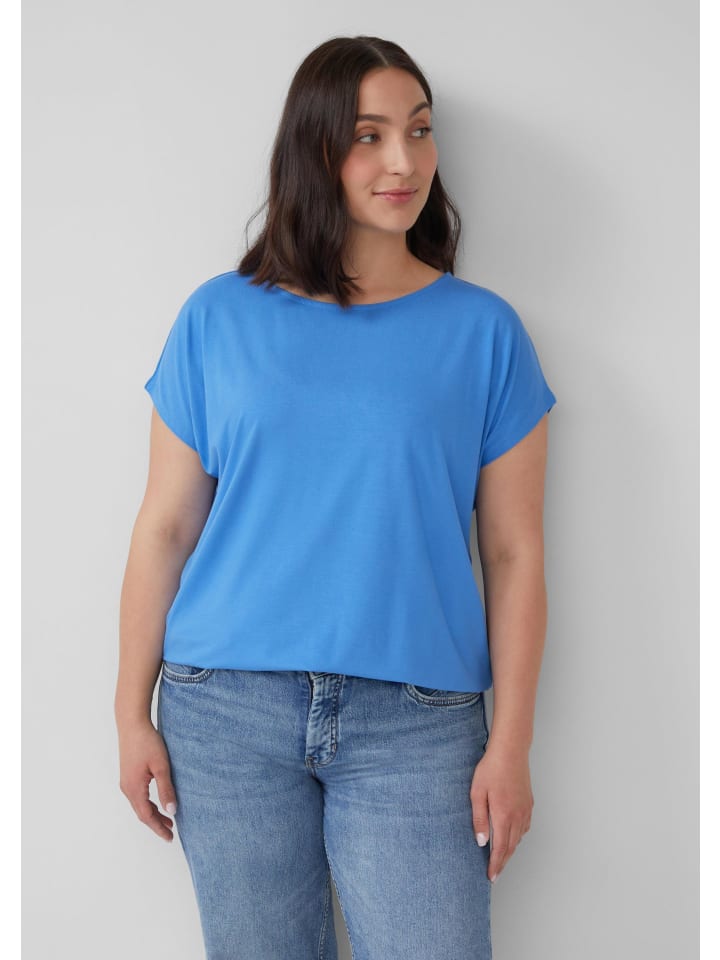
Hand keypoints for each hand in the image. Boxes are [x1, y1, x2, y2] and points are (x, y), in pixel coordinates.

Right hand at [118, 721, 177, 841]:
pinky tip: (157, 801)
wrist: (132, 724)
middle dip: (156, 823)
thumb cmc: (147, 742)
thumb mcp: (161, 766)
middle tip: (171, 831)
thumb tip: (172, 811)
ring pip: (139, 805)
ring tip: (168, 818)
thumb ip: (166, 789)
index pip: (147, 816)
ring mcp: (125, 781)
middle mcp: (127, 788)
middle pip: (142, 813)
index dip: (158, 828)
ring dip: (153, 813)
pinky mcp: (128, 775)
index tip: (170, 838)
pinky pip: (138, 796)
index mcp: (134, 789)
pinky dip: (148, 803)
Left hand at [470, 744, 533, 882]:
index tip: (491, 877)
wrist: (510, 751)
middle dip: (503, 862)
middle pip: (511, 847)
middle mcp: (517, 816)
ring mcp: (525, 810)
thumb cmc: (490, 769)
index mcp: (504, 816)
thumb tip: (482, 842)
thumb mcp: (477, 793)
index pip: (500, 848)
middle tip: (496, 873)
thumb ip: (479, 819)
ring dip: (510, 850)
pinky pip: (525, 826)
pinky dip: (518, 836)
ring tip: (501, 858)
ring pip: (519, 838)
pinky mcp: (529, 803)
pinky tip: (512, 835)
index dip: (496, 865)